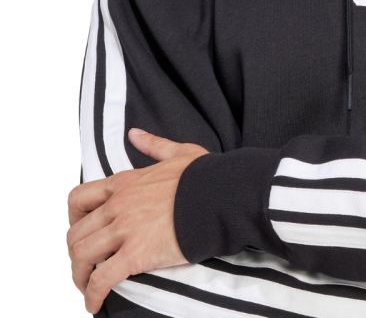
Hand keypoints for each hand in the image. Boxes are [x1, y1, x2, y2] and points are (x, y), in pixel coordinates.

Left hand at [66, 128, 208, 312]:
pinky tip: (96, 304)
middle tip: (87, 265)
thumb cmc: (206, 176)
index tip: (83, 231)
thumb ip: (153, 145)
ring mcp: (125, 229)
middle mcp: (118, 205)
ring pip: (82, 256)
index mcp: (125, 182)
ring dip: (80, 276)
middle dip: (76, 253)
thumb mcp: (178, 152)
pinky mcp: (136, 254)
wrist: (222, 195)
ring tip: (88, 287)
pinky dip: (93, 295)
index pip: (79, 199)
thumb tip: (134, 133)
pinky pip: (102, 278)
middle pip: (76, 232)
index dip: (74, 219)